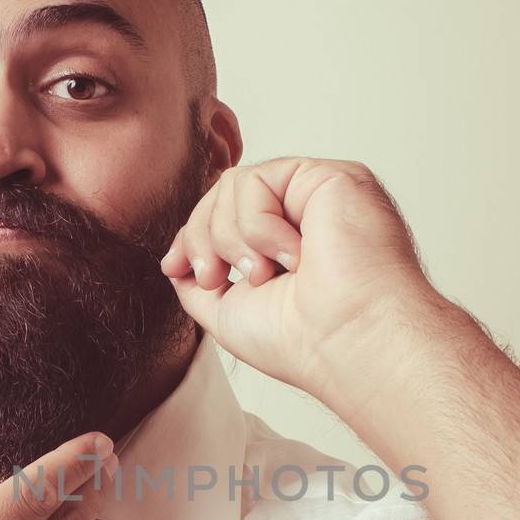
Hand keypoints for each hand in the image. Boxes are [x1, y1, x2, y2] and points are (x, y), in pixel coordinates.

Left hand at [157, 157, 432, 403]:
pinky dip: (257, 225)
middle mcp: (304, 216)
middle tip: (218, 279)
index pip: (224, 216)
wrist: (344, 342)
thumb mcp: (226, 311)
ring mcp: (318, 195)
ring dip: (231, 237)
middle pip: (221, 196)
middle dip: (203, 238)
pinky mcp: (330, 177)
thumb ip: (199, 279)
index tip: (176, 267)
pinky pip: (256, 180)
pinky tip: (291, 256)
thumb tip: (175, 258)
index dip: (191, 236)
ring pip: (233, 185)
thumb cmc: (300, 341)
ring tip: (263, 274)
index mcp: (286, 245)